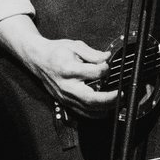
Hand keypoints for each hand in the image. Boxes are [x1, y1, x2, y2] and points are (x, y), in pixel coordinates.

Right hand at [0, 15, 116, 109]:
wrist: (38, 59)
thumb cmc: (55, 52)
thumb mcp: (75, 46)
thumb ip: (93, 53)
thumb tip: (107, 58)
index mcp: (69, 69)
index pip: (94, 73)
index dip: (106, 69)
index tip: (109, 65)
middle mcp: (66, 86)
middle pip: (90, 99)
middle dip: (109, 99)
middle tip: (121, 95)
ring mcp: (65, 96)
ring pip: (87, 109)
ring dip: (105, 108)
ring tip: (118, 102)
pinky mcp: (64, 102)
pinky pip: (82, 112)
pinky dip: (95, 114)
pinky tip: (105, 109)